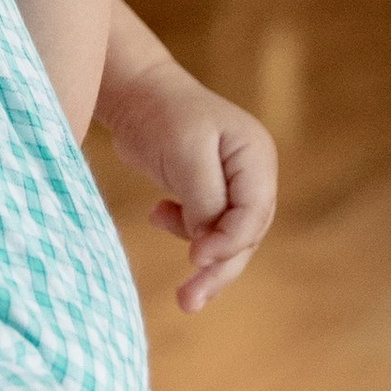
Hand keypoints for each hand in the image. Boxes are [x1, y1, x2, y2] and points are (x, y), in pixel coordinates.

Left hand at [98, 24, 277, 310]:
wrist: (135, 91)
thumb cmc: (161, 114)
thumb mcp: (185, 153)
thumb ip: (203, 200)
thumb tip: (207, 245)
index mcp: (255, 156)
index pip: (253, 213)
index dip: (228, 242)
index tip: (195, 259)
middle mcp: (251, 172)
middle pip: (245, 233)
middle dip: (218, 267)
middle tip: (188, 299)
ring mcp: (232, 183)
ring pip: (226, 237)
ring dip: (204, 263)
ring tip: (183, 295)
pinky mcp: (208, 190)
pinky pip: (206, 228)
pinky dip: (184, 233)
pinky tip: (157, 215)